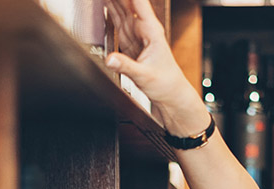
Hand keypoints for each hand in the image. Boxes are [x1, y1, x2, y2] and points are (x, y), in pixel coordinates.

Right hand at [103, 0, 205, 132]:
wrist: (170, 94)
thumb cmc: (165, 83)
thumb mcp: (144, 75)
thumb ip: (126, 66)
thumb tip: (110, 59)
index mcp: (151, 30)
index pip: (138, 2)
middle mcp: (143, 28)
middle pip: (126, 2)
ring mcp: (135, 33)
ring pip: (120, 8)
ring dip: (111, 0)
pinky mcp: (128, 41)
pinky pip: (116, 20)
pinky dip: (109, 9)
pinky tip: (103, 3)